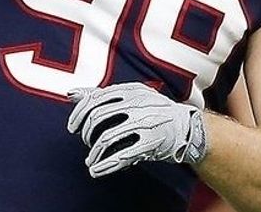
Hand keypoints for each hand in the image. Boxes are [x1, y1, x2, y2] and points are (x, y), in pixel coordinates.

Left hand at [66, 83, 207, 177]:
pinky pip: (123, 155)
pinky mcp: (152, 142)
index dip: (79, 114)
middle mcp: (136, 104)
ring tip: (91, 161)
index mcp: (129, 90)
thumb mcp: (130, 96)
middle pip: (97, 117)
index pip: (94, 99)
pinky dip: (106, 164)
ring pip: (107, 137)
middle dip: (86, 133)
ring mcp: (145, 122)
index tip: (72, 127)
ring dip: (94, 152)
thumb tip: (71, 94)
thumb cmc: (153, 111)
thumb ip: (101, 95)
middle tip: (85, 142)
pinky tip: (97, 170)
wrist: (188, 127)